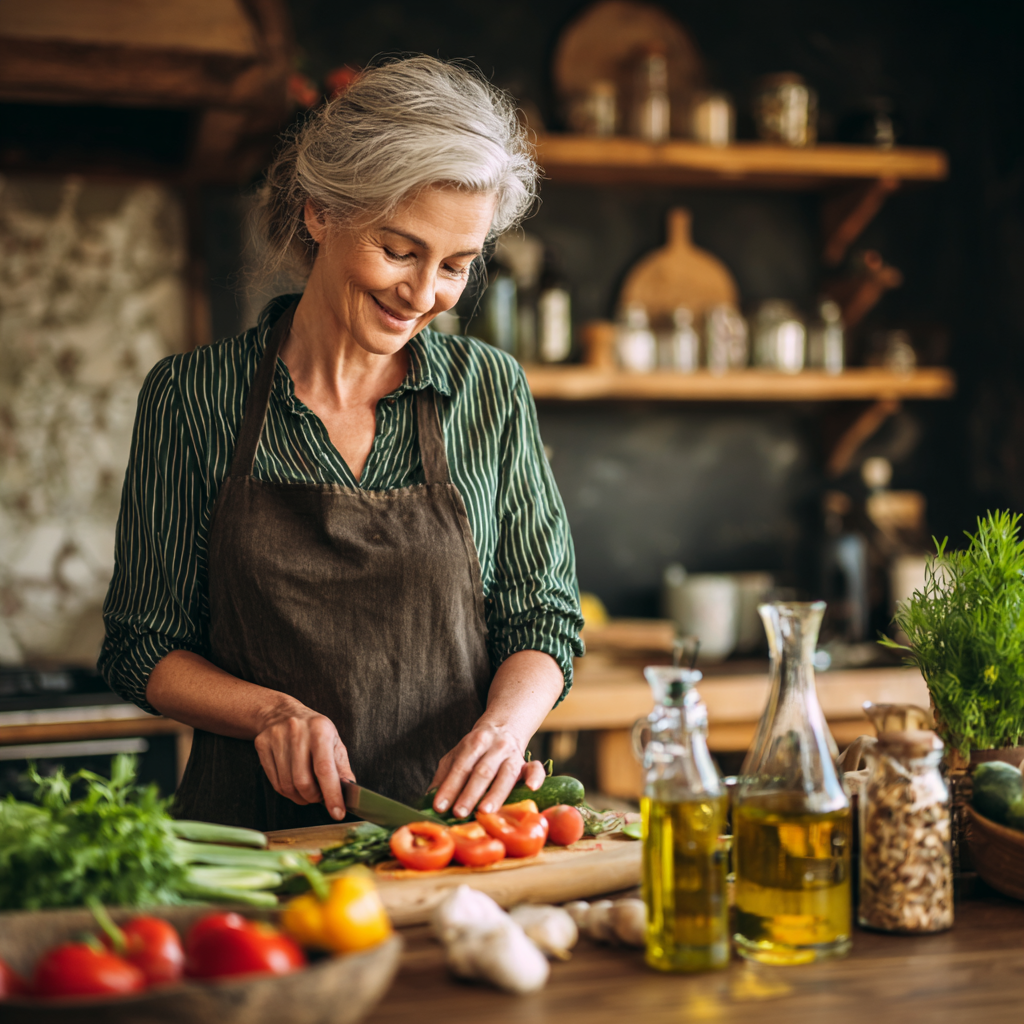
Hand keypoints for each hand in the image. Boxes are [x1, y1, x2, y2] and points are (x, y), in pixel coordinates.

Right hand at [253, 703, 353, 819]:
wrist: (282, 713)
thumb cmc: (314, 730)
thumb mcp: (334, 742)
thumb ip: (342, 767)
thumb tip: (349, 791)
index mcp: (320, 729)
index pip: (325, 769)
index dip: (332, 795)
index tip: (338, 813)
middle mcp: (297, 732)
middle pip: (303, 782)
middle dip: (314, 797)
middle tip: (320, 796)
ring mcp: (276, 738)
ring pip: (287, 786)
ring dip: (301, 797)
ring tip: (308, 790)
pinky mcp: (262, 745)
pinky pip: (275, 783)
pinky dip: (288, 792)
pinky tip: (294, 784)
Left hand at [429, 722, 546, 818]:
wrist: (504, 728)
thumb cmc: (476, 749)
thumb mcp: (456, 755)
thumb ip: (444, 775)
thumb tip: (428, 798)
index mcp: (474, 743)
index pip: (460, 766)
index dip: (449, 786)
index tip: (438, 806)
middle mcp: (494, 747)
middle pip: (482, 771)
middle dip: (469, 793)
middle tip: (459, 813)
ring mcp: (513, 755)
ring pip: (506, 773)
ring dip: (496, 793)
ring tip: (485, 811)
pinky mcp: (527, 763)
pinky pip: (535, 768)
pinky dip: (535, 777)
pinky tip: (531, 788)